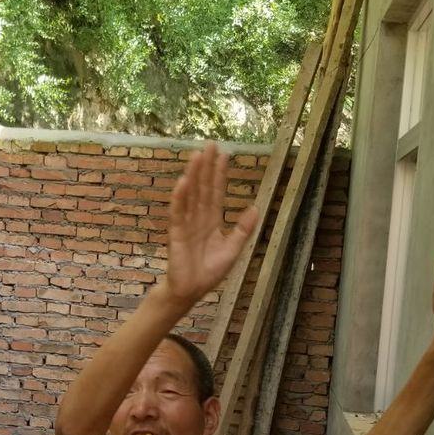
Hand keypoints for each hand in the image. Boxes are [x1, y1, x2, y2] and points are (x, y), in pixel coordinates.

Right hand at [163, 143, 258, 307]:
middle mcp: (199, 217)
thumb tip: (256, 208)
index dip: (221, 173)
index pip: (217, 192)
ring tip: (196, 156)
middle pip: (204, 187)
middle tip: (210, 144)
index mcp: (213, 220)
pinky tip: (182, 182)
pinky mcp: (177, 233)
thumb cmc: (209, 272)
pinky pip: (178, 212)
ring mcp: (187, 223)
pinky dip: (179, 198)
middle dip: (207, 166)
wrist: (192, 290)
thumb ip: (243, 229)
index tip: (225, 154)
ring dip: (193, 175)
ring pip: (191, 194)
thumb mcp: (233, 249)